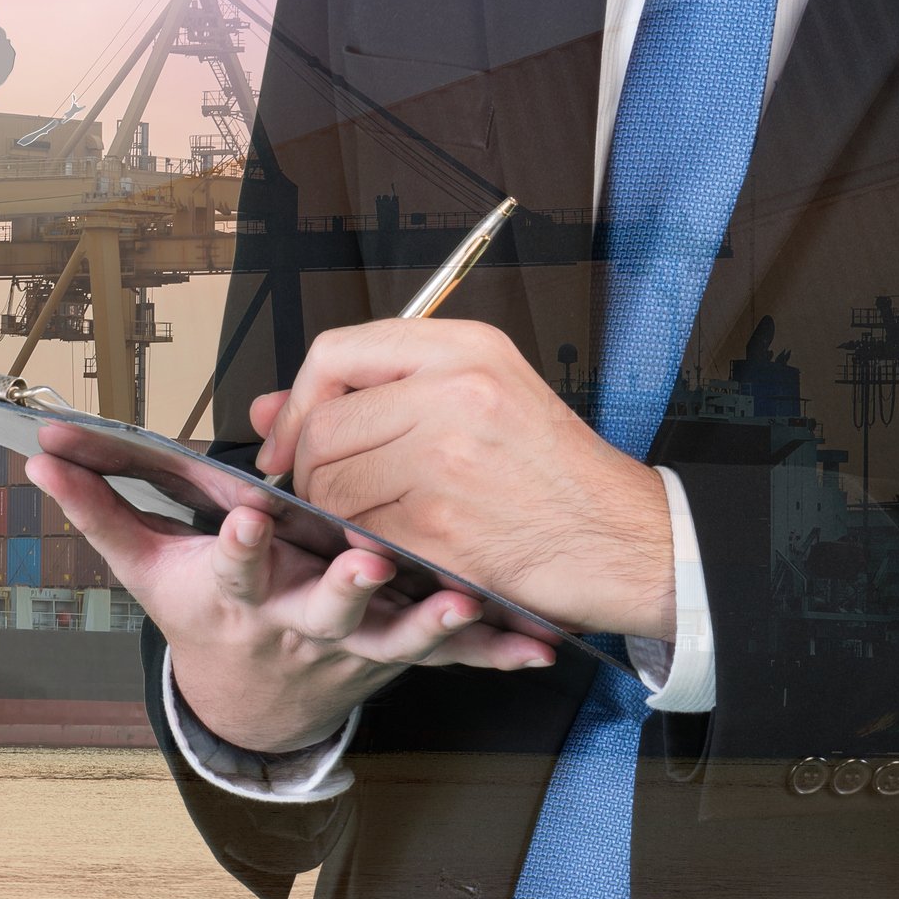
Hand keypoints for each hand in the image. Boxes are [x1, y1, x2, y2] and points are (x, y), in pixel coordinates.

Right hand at [27, 433, 554, 754]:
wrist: (248, 701)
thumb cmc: (198, 615)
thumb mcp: (142, 566)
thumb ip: (97, 508)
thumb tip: (43, 456)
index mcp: (235, 594)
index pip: (233, 566)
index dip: (239, 544)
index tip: (248, 515)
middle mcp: (294, 622)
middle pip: (321, 605)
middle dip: (341, 584)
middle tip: (362, 558)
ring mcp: (349, 644)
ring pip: (392, 636)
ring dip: (428, 622)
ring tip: (459, 600)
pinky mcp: (393, 656)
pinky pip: (448, 658)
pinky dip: (493, 651)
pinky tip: (534, 642)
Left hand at [255, 318, 672, 638]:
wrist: (631, 542)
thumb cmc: (554, 474)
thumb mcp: (479, 399)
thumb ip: (373, 395)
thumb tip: (266, 407)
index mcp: (465, 348)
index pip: (336, 353)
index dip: (299, 402)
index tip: (288, 439)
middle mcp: (455, 391)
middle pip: (324, 427)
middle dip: (311, 471)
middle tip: (336, 495)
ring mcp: (447, 458)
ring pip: (331, 485)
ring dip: (339, 516)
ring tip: (386, 521)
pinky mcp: (442, 525)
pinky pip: (359, 534)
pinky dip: (370, 551)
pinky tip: (408, 548)